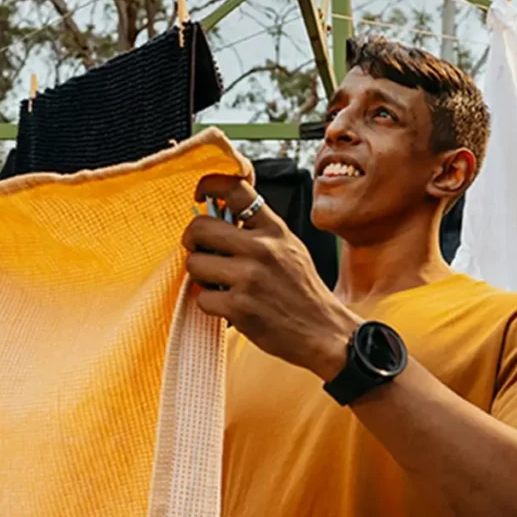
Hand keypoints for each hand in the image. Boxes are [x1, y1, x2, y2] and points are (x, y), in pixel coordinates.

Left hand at [182, 175, 359, 379]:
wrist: (323, 331)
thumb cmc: (303, 292)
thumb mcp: (290, 248)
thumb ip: (260, 230)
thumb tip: (221, 214)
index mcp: (274, 230)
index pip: (236, 189)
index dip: (210, 185)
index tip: (200, 195)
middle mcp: (262, 248)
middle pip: (200, 227)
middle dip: (192, 241)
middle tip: (200, 251)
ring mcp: (249, 277)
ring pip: (195, 263)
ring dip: (200, 276)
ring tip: (219, 283)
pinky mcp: (239, 306)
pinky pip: (202, 297)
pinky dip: (211, 303)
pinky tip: (229, 305)